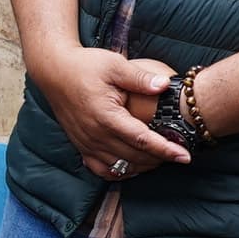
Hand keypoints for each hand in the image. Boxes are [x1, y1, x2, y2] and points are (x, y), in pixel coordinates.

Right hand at [35, 47, 184, 182]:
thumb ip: (140, 78)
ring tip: (161, 160)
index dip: (165, 149)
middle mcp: (95, 134)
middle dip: (160, 159)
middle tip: (179, 154)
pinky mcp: (81, 146)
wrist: (54, 72)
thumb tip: (165, 85)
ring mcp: (87, 143)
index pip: (141, 139)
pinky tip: (134, 166)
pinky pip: (102, 169)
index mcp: (106, 116)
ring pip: (120, 166)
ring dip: (143, 167)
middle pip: (134, 157)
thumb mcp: (114, 65)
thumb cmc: (85, 66)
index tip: (184, 156)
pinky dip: (120, 172)